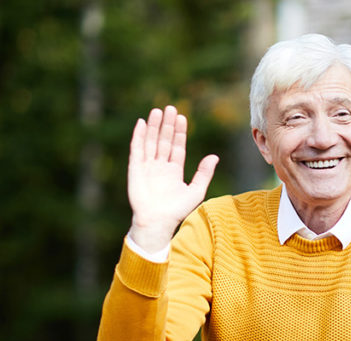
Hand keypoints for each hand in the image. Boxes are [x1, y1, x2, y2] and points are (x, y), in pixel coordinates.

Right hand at [127, 105, 218, 252]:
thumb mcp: (196, 190)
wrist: (159, 222)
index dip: (180, 132)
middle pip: (164, 140)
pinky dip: (139, 136)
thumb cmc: (177, 211)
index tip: (183, 117)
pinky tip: (142, 123)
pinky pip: (137, 149)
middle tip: (171, 107)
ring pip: (151, 141)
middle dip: (168, 125)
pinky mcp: (135, 169)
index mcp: (173, 171)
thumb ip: (204, 173)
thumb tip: (214, 156)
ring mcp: (147, 167)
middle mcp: (160, 166)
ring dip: (154, 126)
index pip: (177, 146)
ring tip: (158, 111)